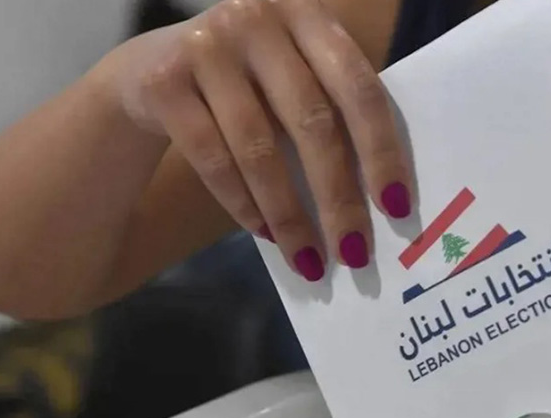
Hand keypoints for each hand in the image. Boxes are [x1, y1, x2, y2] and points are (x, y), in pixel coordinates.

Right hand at [113, 0, 409, 280]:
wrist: (153, 68)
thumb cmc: (252, 84)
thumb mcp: (296, 77)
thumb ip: (336, 112)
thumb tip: (386, 202)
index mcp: (309, 15)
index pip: (359, 88)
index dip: (381, 150)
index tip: (397, 208)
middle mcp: (259, 19)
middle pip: (312, 122)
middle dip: (338, 197)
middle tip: (354, 252)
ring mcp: (208, 46)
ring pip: (260, 148)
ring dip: (290, 215)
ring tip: (309, 260)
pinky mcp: (163, 82)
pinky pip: (213, 158)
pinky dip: (244, 204)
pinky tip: (266, 233)